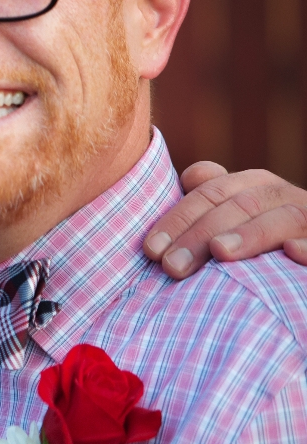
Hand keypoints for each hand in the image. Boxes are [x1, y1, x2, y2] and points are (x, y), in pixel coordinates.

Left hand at [144, 162, 306, 277]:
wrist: (305, 252)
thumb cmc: (263, 238)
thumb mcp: (236, 216)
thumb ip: (214, 199)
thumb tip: (191, 177)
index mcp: (253, 186)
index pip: (209, 194)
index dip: (178, 218)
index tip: (152, 250)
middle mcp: (283, 196)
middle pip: (238, 206)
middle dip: (201, 235)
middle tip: (172, 266)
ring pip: (282, 219)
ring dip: (250, 234)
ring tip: (220, 253)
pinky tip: (292, 253)